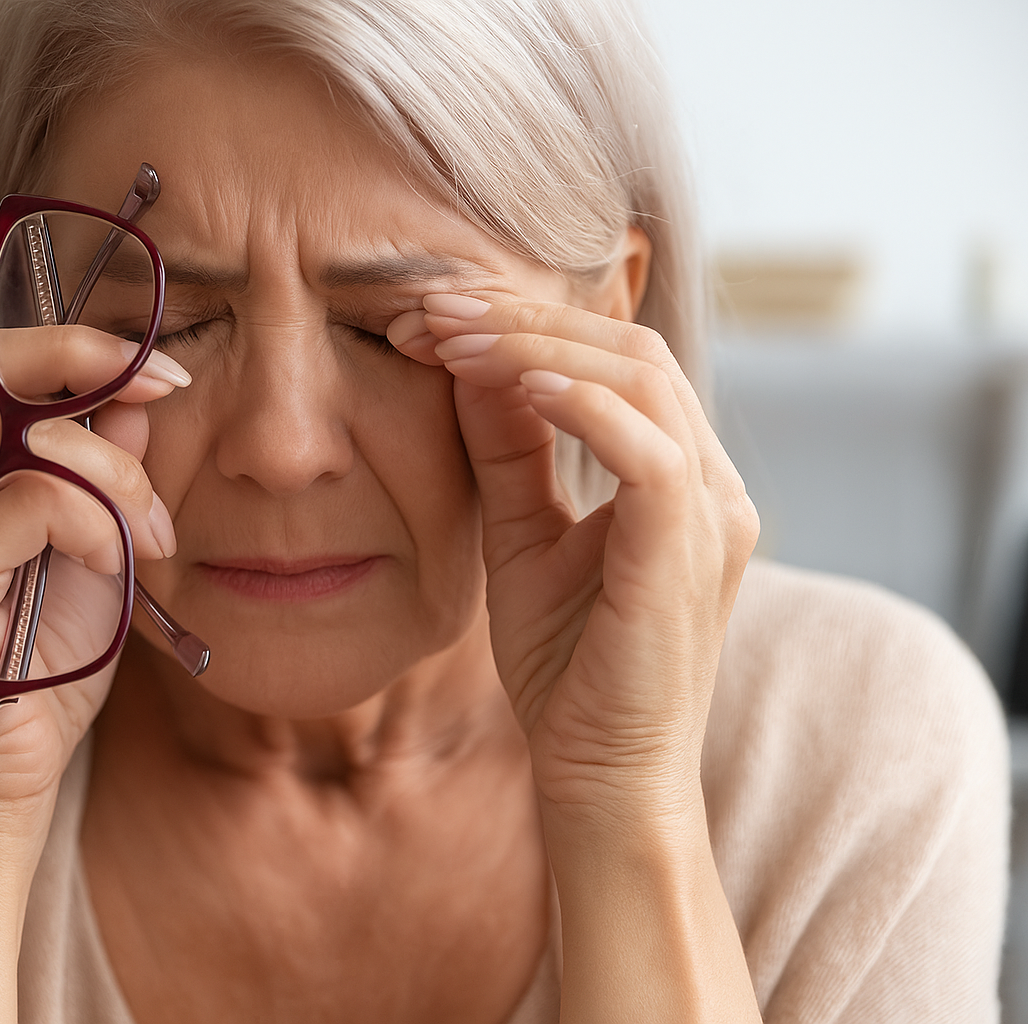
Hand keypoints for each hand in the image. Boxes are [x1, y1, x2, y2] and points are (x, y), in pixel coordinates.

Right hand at [0, 329, 188, 818]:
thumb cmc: (40, 675)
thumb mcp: (89, 556)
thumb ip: (100, 478)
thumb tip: (133, 402)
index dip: (71, 348)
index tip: (158, 373)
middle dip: (91, 366)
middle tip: (166, 394)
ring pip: (20, 430)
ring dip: (114, 469)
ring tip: (151, 533)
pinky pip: (29, 497)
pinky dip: (96, 517)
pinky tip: (120, 561)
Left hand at [389, 293, 758, 818]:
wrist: (601, 774)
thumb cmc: (566, 665)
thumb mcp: (522, 536)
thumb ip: (508, 452)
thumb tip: (471, 365)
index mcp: (678, 475)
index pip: (614, 358)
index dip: (524, 324)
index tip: (431, 318)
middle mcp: (710, 483)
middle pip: (630, 347)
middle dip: (523, 318)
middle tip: (431, 308)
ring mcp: (710, 514)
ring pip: (640, 378)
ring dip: (537, 346)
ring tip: (451, 338)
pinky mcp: (689, 551)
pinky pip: (649, 450)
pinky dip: (582, 406)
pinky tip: (513, 387)